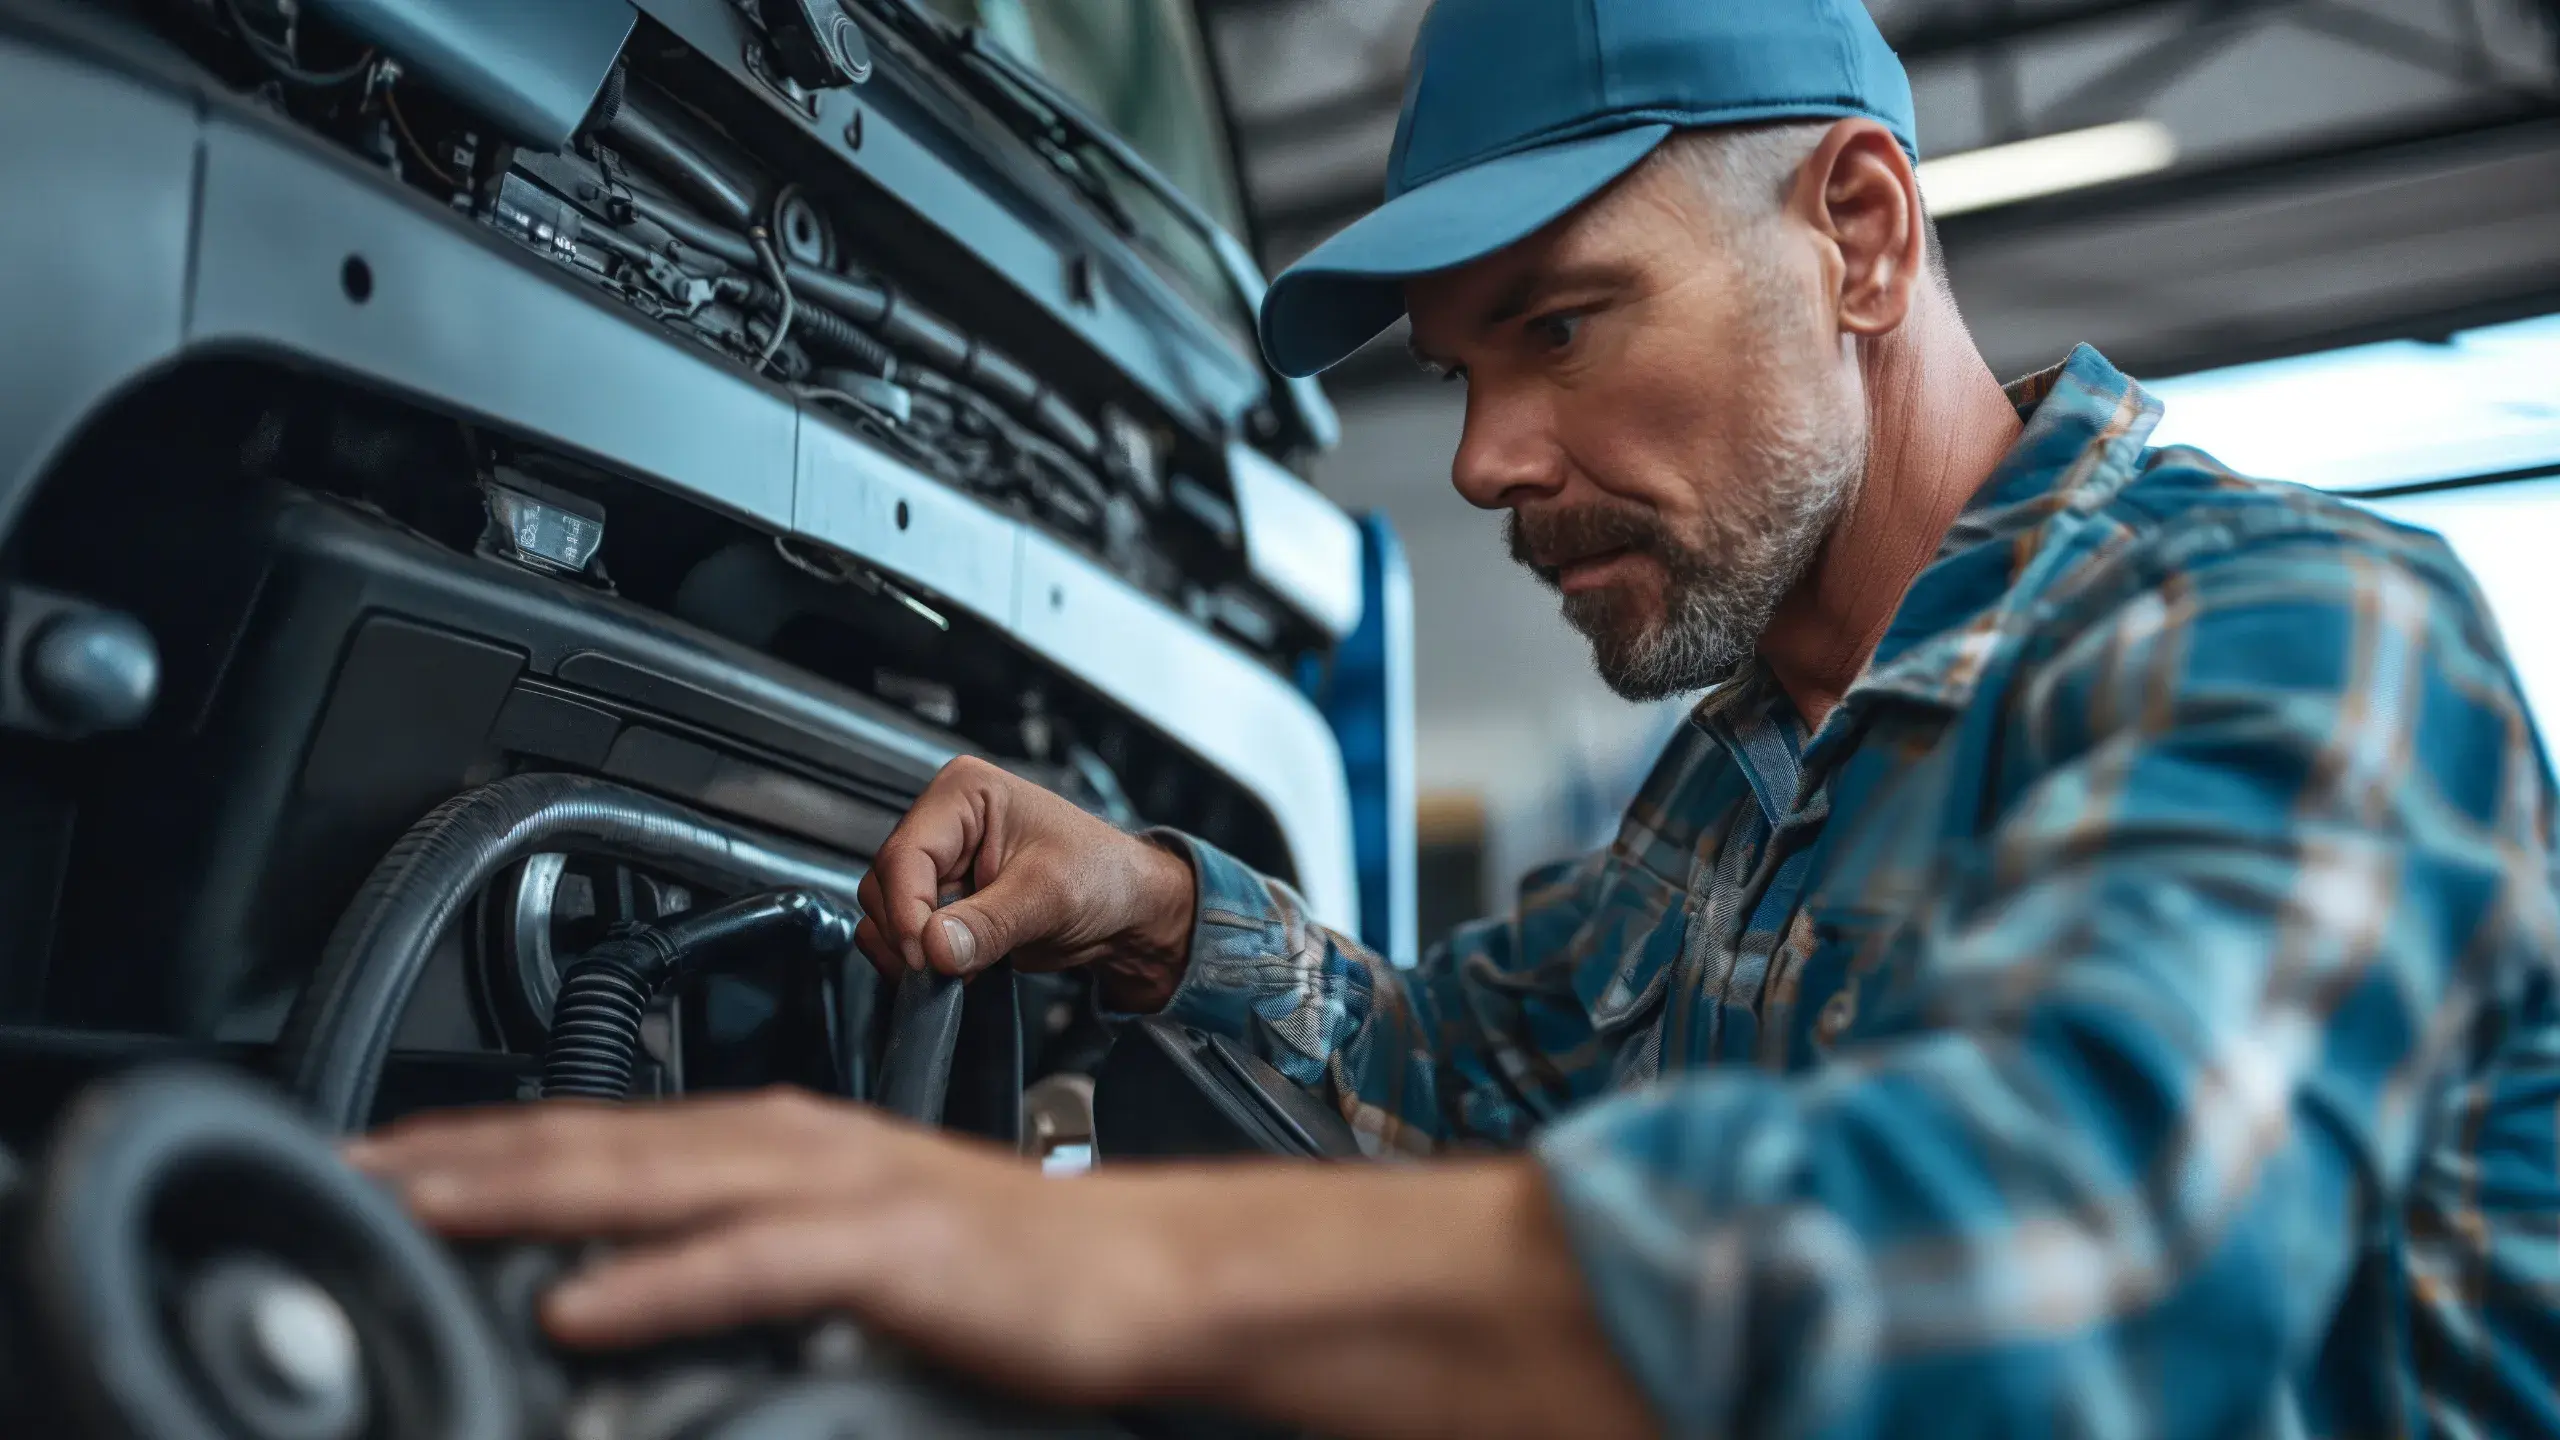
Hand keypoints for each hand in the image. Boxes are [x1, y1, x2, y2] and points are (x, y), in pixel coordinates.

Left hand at [347, 1088, 1178, 1402]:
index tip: (380, 1165)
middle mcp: (796, 1142)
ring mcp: (841, 1189)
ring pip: (653, 1183)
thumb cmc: (1007, 1266)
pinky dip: (657, 1282)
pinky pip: (749, 1263)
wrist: (1142, 1271)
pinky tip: (584, 1305)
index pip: (603, 1133)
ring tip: (421, 1212)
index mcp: (783, 1137)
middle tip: (350, 1173)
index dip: (481, 1145)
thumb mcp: (853, 1243)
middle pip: (600, 1143)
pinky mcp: (885, 1251)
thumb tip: (634, 1276)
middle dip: (463, 1159)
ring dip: (526, 1195)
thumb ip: (747, 1241)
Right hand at [854, 756, 1196, 1011]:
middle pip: (886, 885)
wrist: (1128, 913)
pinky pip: (906, 937)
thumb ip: (990, 923)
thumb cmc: (1106, 876)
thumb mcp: (1050, 895)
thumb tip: (936, 947)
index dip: (907, 910)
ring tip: (966, 964)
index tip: (925, 955)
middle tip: (949, 966)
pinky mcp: (945, 905)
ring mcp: (942, 867)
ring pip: (887, 915)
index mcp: (965, 794)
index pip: (905, 854)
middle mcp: (945, 825)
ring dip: (916, 951)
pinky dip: (923, 961)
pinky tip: (962, 966)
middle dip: (912, 933)